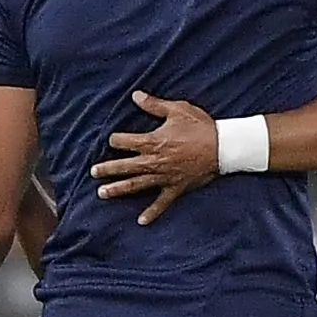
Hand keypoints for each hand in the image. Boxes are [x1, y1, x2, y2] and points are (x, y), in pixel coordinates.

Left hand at [91, 92, 218, 224]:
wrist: (223, 147)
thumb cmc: (200, 127)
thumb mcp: (177, 110)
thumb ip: (154, 105)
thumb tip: (135, 96)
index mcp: (153, 141)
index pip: (124, 141)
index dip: (116, 139)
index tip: (113, 139)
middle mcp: (154, 161)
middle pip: (125, 166)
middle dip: (107, 169)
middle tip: (93, 172)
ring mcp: (164, 177)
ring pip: (136, 185)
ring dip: (118, 189)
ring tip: (102, 194)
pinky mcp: (175, 188)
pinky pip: (161, 203)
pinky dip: (151, 212)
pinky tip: (141, 221)